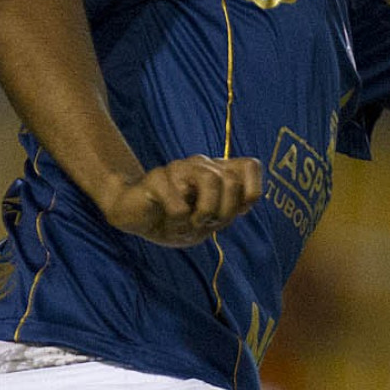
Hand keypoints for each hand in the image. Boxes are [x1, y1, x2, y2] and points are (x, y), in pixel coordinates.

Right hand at [99, 155, 262, 246]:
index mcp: (217, 172)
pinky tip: (169, 221)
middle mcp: (201, 165)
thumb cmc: (178, 220)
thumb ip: (230, 209)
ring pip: (210, 180)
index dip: (251, 192)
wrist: (138, 219)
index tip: (237, 212)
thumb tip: (244, 204)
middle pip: (232, 180)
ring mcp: (178, 168)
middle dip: (225, 212)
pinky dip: (178, 222)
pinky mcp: (156, 178)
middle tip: (207, 224)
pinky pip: (179, 204)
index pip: (250, 166)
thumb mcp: (209, 221)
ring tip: (191, 224)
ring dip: (204, 213)